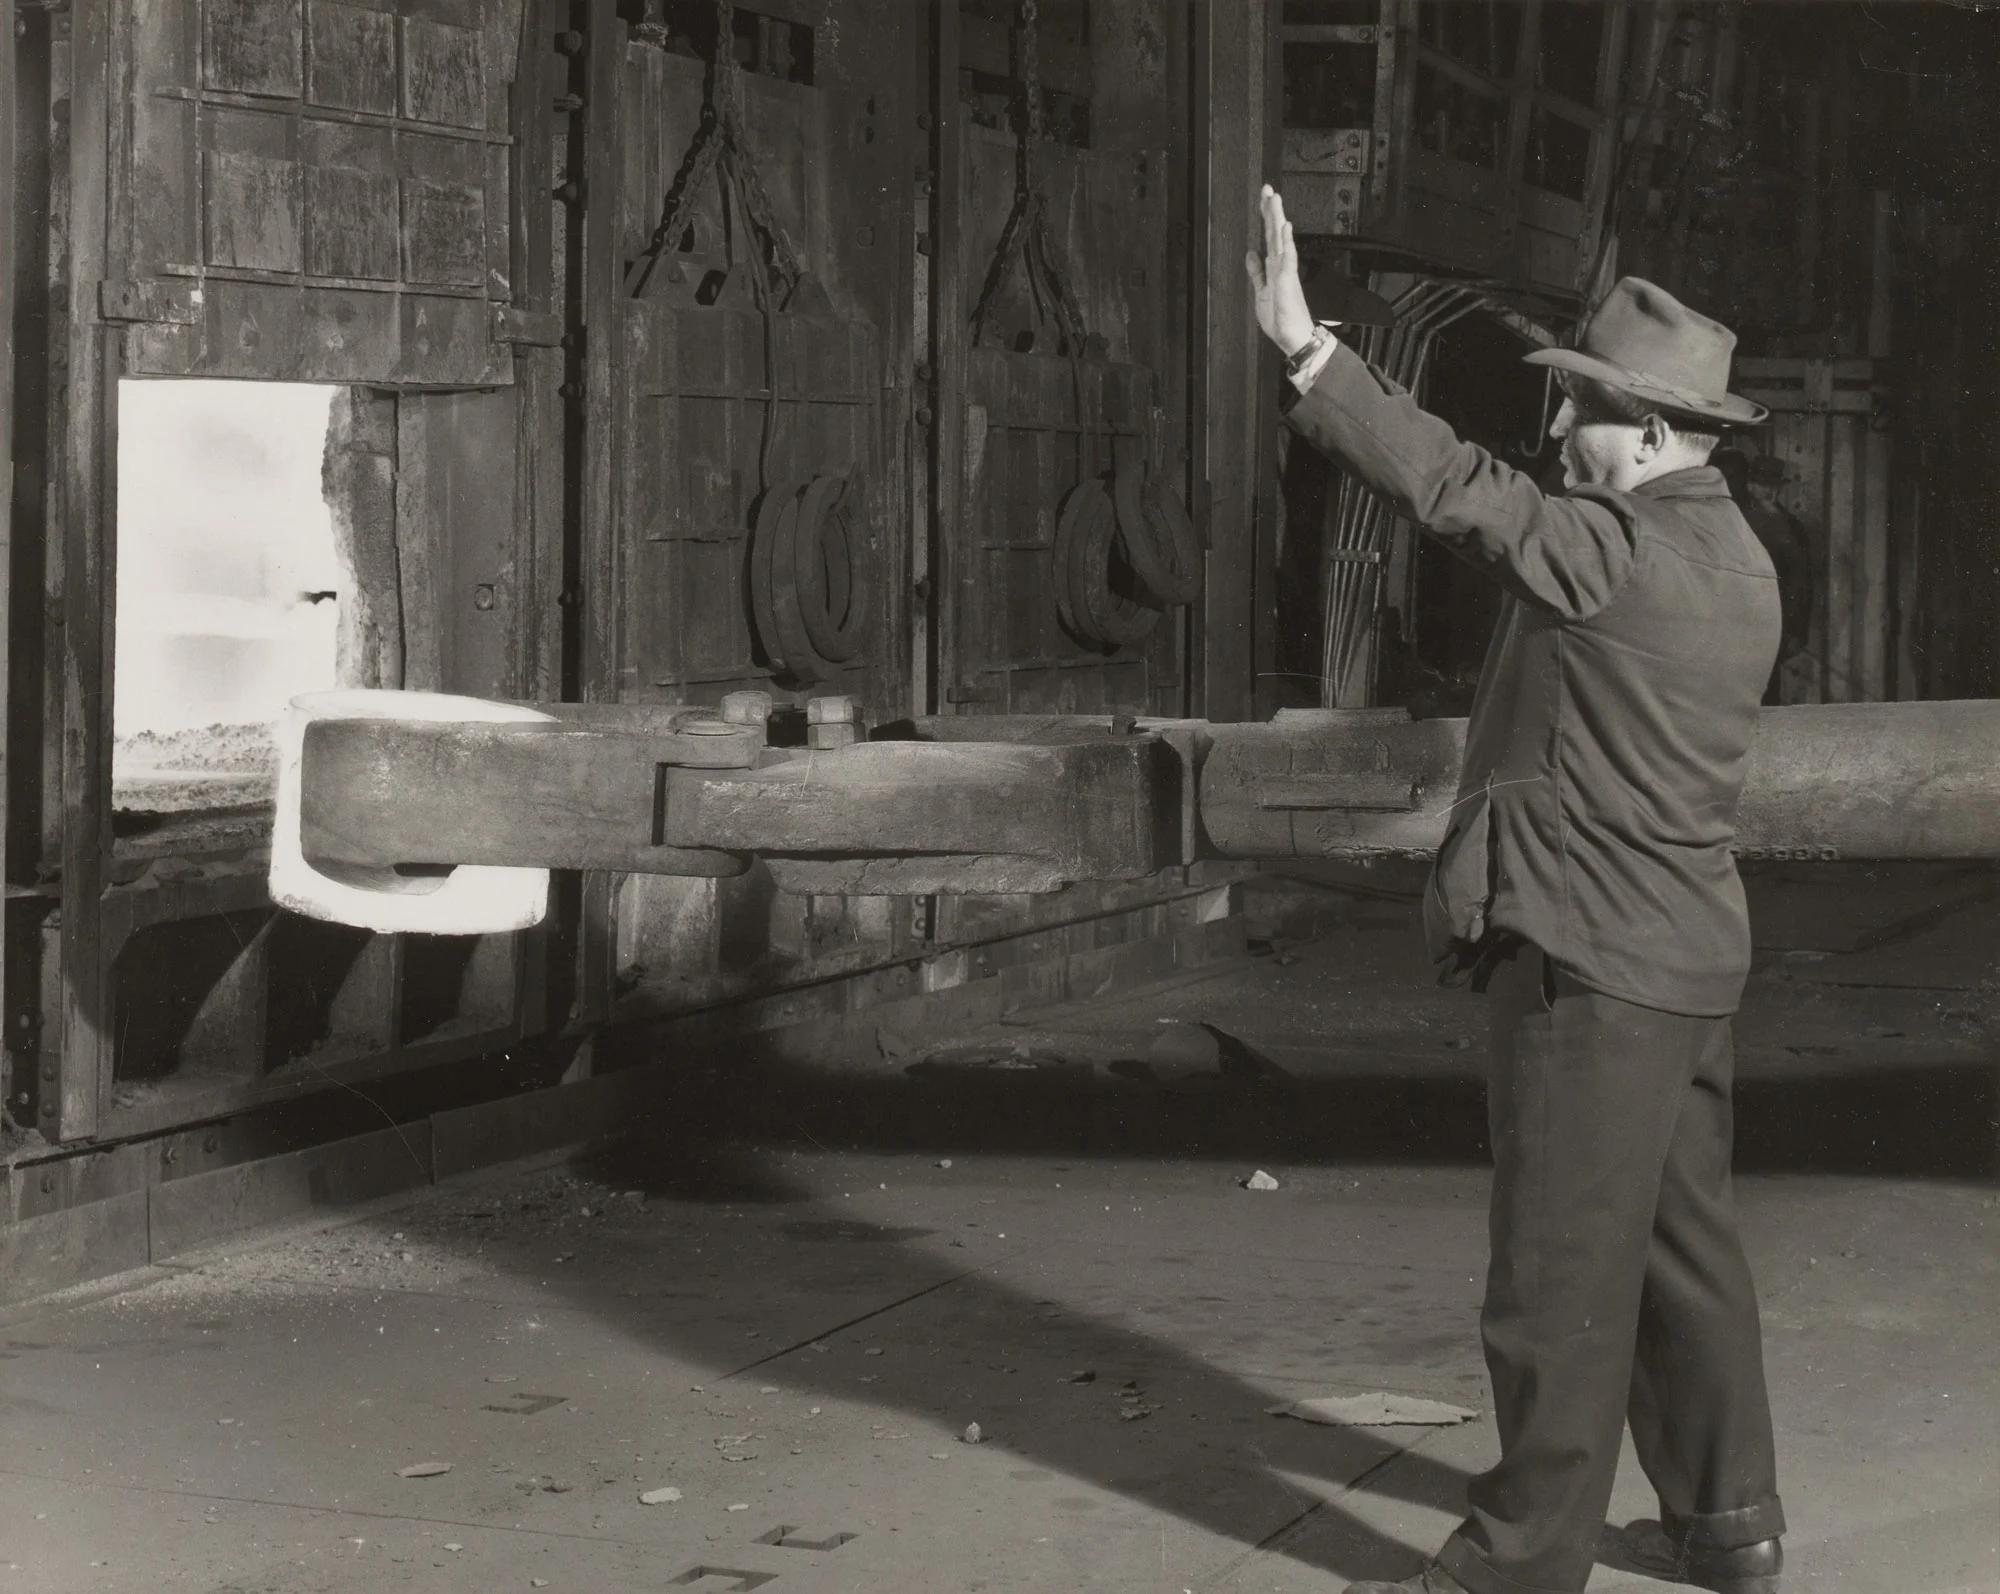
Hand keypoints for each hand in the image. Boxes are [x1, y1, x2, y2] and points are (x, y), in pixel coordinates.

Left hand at [1243, 185, 1319, 357]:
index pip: (1269, 237)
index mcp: (1274, 267)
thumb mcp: (1261, 292)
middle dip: (1271, 211)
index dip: (1265, 218)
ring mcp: (1285, 272)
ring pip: (1280, 240)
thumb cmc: (1281, 318)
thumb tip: (1251, 252)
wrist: (1294, 338)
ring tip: (1275, 199)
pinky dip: (1286, 242)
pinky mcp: (1288, 282)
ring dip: (1278, 219)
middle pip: (1274, 233)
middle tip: (1268, 189)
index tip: (1264, 199)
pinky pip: (1287, 259)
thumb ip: (1256, 272)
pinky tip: (1285, 227)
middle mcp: (1281, 266)